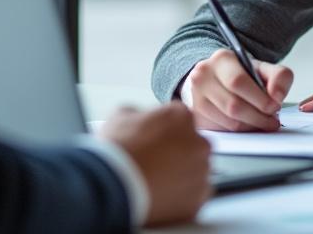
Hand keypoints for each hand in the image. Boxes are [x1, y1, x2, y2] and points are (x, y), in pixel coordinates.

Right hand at [98, 102, 210, 226]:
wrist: (112, 186)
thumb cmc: (115, 150)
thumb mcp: (120, 116)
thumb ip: (139, 114)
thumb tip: (140, 119)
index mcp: (181, 117)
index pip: (180, 119)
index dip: (164, 130)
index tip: (153, 140)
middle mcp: (198, 142)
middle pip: (192, 145)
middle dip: (177, 153)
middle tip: (154, 163)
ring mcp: (201, 172)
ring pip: (195, 171)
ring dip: (181, 175)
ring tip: (155, 182)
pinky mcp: (197, 197)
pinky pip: (194, 195)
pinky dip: (181, 197)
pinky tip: (161, 196)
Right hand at [183, 48, 292, 131]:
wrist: (221, 80)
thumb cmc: (244, 75)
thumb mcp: (265, 69)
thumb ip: (280, 77)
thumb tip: (277, 96)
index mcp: (221, 59)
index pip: (238, 82)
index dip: (260, 99)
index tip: (275, 106)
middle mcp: (203, 77)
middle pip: (233, 105)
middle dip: (258, 117)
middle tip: (272, 120)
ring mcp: (196, 98)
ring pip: (228, 122)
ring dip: (251, 127)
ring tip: (263, 122)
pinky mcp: (197, 116)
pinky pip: (222, 131)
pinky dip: (240, 132)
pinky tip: (248, 125)